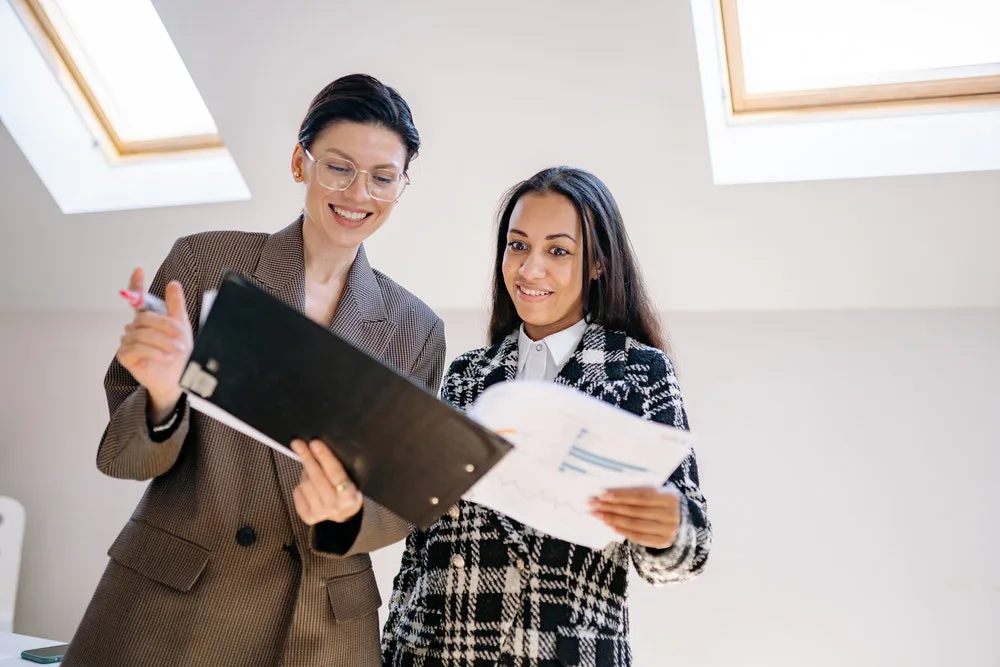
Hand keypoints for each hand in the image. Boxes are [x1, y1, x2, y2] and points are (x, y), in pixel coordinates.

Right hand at [116, 268, 192, 421]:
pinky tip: (164, 356)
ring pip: (142, 333)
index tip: (138, 270)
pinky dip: (153, 351)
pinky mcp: (125, 355)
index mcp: (148, 319)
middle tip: (181, 340)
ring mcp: (128, 341)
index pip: (138, 298)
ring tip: (176, 350)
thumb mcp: (181, 327)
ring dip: (163, 341)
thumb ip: (176, 306)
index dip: (136, 284)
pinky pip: (136, 347)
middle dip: (165, 328)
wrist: (177, 378)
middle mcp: (135, 327)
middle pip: (145, 318)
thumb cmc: (178, 353)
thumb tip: (173, 283)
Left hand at [291, 439, 362, 524]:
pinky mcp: (308, 517)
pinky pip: (297, 493)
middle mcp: (335, 507)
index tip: (315, 443)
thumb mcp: (350, 479)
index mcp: (349, 497)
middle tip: (298, 443)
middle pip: (317, 479)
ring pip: (305, 485)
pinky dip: (300, 485)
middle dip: (307, 458)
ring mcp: (321, 513)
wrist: (344, 514)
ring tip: (311, 468)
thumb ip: (337, 467)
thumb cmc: (346, 490)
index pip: (336, 474)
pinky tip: (308, 484)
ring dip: (305, 472)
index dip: (325, 457)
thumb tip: (317, 448)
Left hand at [589, 487, 681, 548]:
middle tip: (593, 504)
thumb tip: (607, 492)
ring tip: (597, 514)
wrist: (680, 520)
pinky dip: (622, 531)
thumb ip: (639, 491)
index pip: (641, 496)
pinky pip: (638, 537)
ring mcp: (669, 530)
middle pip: (635, 510)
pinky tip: (609, 525)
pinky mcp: (663, 542)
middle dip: (611, 507)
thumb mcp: (657, 492)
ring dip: (612, 519)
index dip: (621, 495)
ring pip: (635, 524)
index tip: (601, 494)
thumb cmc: (661, 501)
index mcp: (670, 497)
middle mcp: (672, 515)